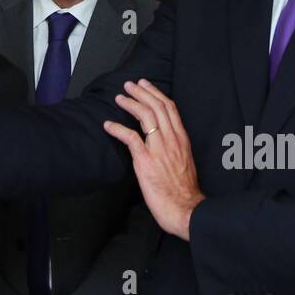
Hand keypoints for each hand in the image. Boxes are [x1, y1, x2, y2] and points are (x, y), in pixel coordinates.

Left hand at [104, 79, 202, 238]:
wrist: (186, 209)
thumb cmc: (184, 190)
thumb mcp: (184, 162)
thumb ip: (174, 148)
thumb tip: (161, 141)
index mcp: (182, 139)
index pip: (170, 108)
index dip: (156, 94)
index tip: (146, 85)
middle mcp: (172, 140)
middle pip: (157, 107)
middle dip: (142, 92)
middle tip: (129, 85)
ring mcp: (159, 149)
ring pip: (146, 116)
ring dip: (131, 103)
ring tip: (120, 97)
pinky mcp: (146, 161)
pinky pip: (130, 138)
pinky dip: (117, 128)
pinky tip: (108, 125)